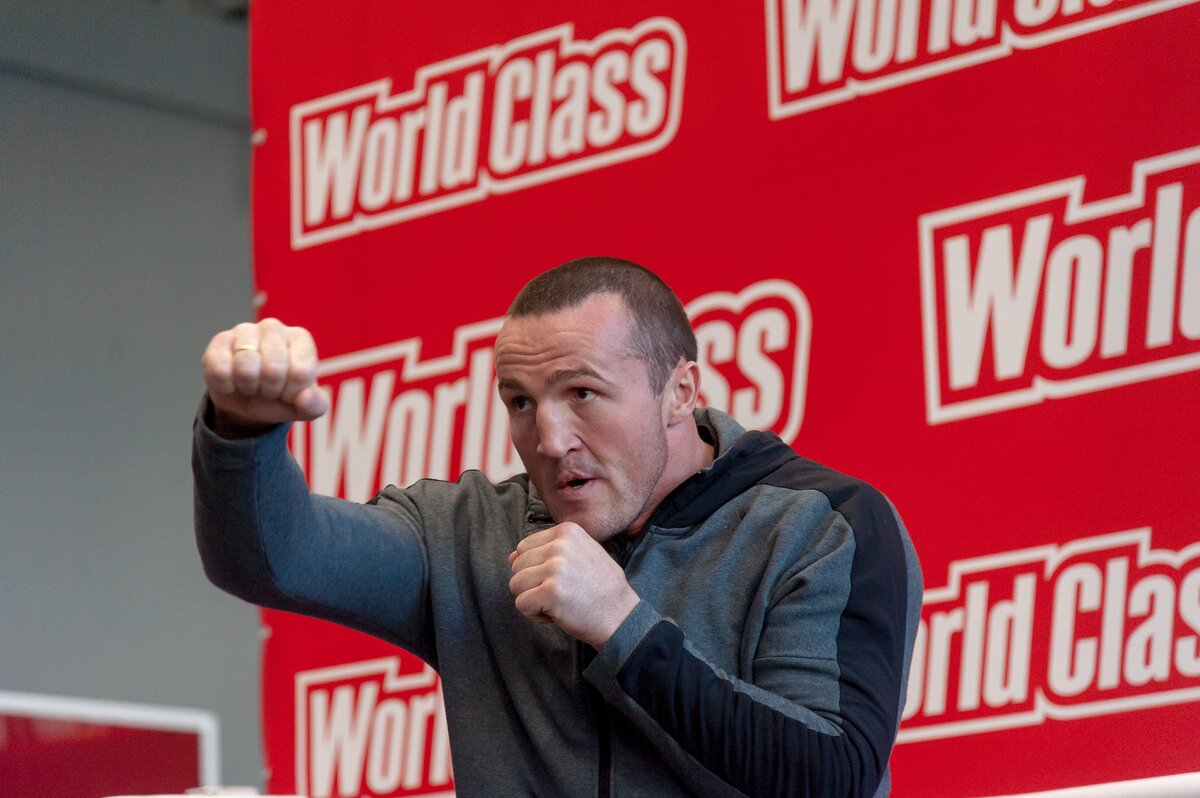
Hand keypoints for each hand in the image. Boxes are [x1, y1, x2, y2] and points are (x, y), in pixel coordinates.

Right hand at [202, 318, 329, 436]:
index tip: (290, 392)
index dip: (293, 393)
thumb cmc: (282, 396)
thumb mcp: (306, 407)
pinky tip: (232, 383)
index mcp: (301, 339)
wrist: (248, 401)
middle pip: (274, 368)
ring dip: (249, 387)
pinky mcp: (220, 341)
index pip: (301, 372)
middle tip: (269, 389)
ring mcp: (245, 330)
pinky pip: (220, 369)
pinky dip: (227, 386)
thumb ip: (314, 404)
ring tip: (252, 385)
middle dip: (271, 390)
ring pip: (246, 365)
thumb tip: (304, 398)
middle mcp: (273, 327)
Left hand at [508, 523, 639, 648]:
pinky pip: (521, 604)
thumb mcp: (581, 554)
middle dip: (532, 584)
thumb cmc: (600, 587)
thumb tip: (511, 556)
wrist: (621, 615)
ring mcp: (555, 568)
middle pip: (517, 566)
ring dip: (532, 599)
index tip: (559, 578)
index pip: (524, 547)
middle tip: (559, 593)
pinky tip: (556, 614)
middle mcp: (559, 545)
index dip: (535, 568)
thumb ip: (548, 550)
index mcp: (567, 531)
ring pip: (515, 585)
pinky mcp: (550, 592)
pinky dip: (535, 614)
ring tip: (557, 602)